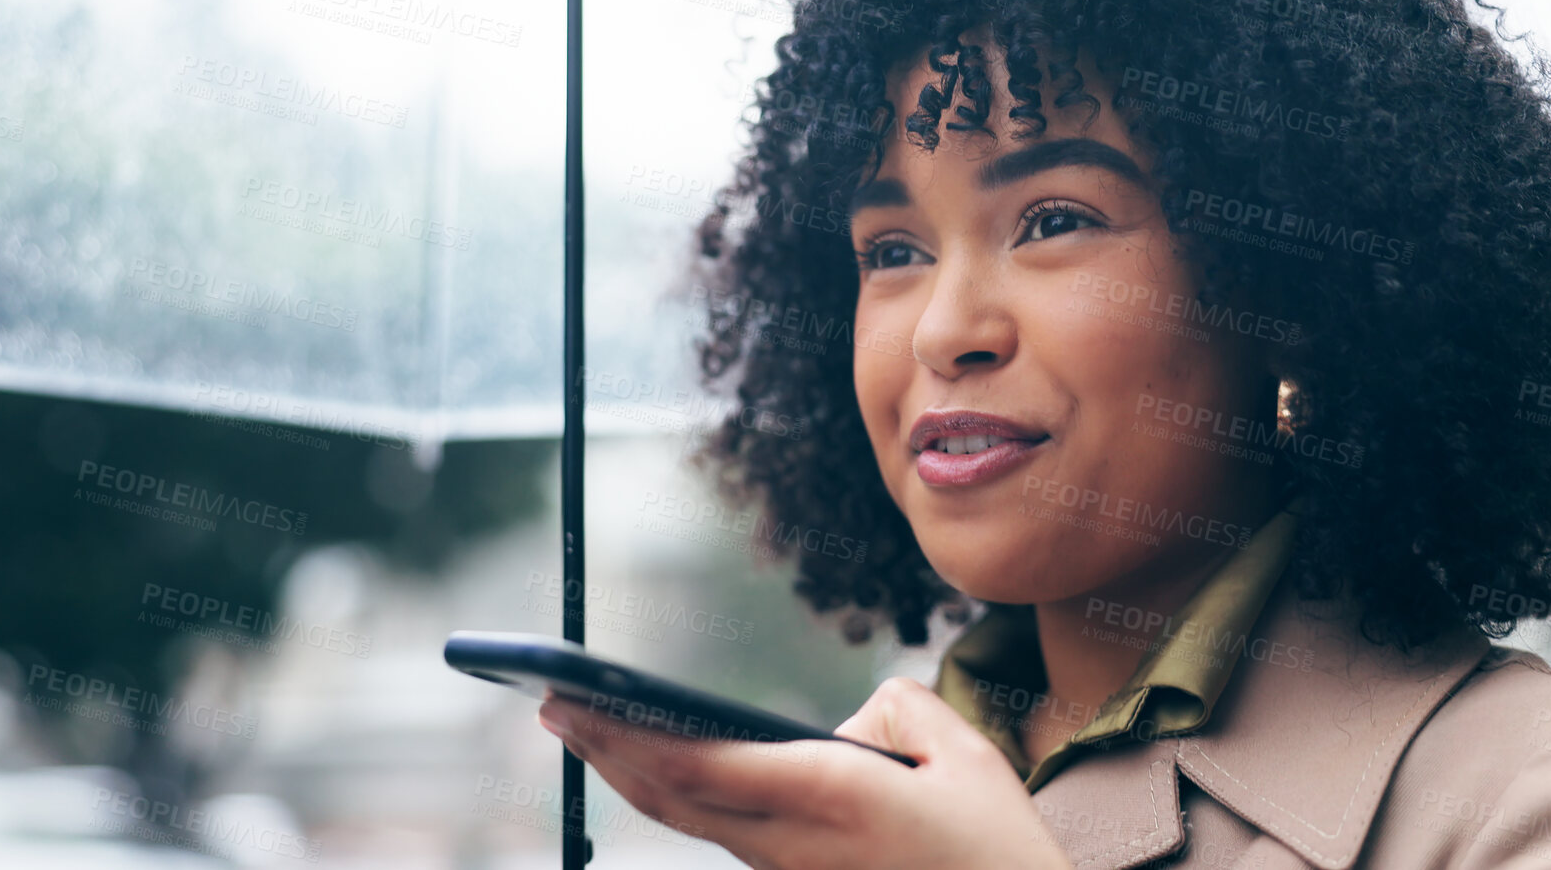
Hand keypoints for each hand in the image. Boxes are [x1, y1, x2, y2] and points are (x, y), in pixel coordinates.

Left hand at [538, 676, 1074, 869]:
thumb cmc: (996, 850)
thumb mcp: (965, 755)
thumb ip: (897, 709)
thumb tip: (845, 719)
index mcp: (830, 797)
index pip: (705, 762)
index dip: (631, 733)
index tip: (580, 699)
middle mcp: (794, 842)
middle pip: (675, 798)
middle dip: (606, 748)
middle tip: (554, 704)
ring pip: (692, 821)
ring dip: (633, 773)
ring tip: (587, 729)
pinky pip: (724, 836)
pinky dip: (678, 797)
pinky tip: (660, 770)